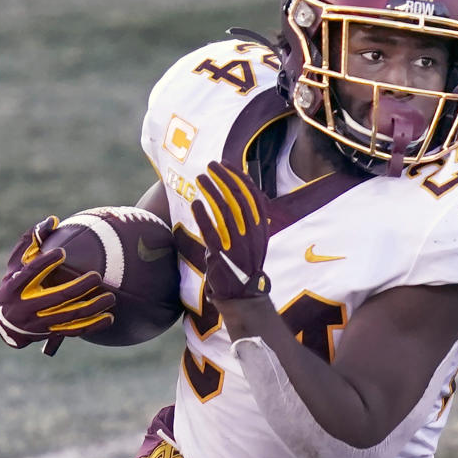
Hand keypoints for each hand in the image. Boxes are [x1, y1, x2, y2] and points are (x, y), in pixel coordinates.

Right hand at [0, 216, 115, 352]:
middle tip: (97, 276)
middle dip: (78, 288)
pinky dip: (93, 325)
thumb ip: (31, 241)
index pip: (29, 273)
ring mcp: (39, 322)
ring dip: (92, 307)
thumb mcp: (16, 263)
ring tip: (110, 297)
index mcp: (14, 287)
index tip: (62, 251)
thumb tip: (52, 220)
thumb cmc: (14, 284)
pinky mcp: (50, 332)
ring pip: (69, 316)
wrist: (5, 323)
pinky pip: (74, 330)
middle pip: (56, 297)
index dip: (44, 263)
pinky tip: (109, 318)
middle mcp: (25, 306)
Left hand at [191, 161, 270, 299]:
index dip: (239, 176)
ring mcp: (237, 244)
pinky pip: (210, 231)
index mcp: (261, 227)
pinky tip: (195, 203)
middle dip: (223, 177)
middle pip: (238, 197)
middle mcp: (252, 233)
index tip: (225, 164)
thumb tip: (242, 189)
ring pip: (224, 210)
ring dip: (211, 190)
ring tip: (200, 178)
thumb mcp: (256, 238)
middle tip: (209, 166)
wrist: (244, 293)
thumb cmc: (246, 262)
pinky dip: (202, 215)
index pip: (252, 194)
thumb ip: (250, 217)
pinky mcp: (221, 255)